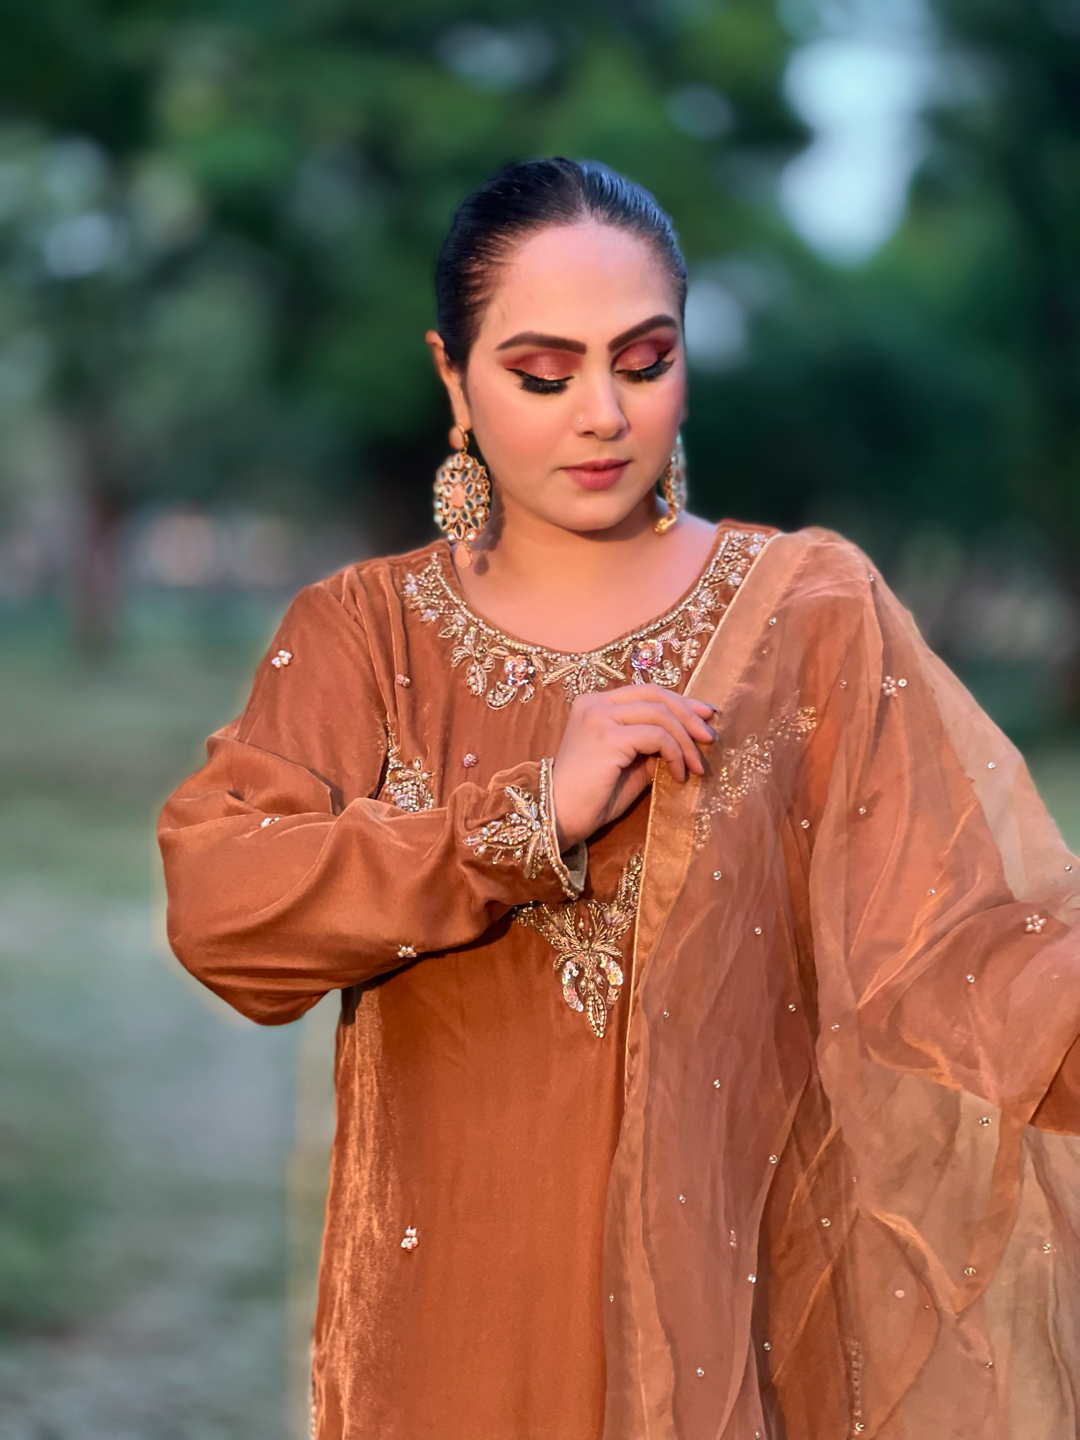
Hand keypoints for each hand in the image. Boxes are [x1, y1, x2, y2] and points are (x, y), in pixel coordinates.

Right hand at [551, 684, 716, 849]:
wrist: (560, 817)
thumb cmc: (593, 796)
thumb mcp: (630, 763)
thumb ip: (652, 744)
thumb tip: (689, 736)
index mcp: (596, 703)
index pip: (647, 691)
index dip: (681, 701)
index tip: (707, 717)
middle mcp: (595, 703)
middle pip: (656, 695)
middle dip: (690, 715)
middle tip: (711, 738)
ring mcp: (599, 717)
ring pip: (659, 715)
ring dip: (685, 741)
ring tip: (697, 766)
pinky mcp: (607, 737)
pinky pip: (656, 736)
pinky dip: (674, 754)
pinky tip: (678, 775)